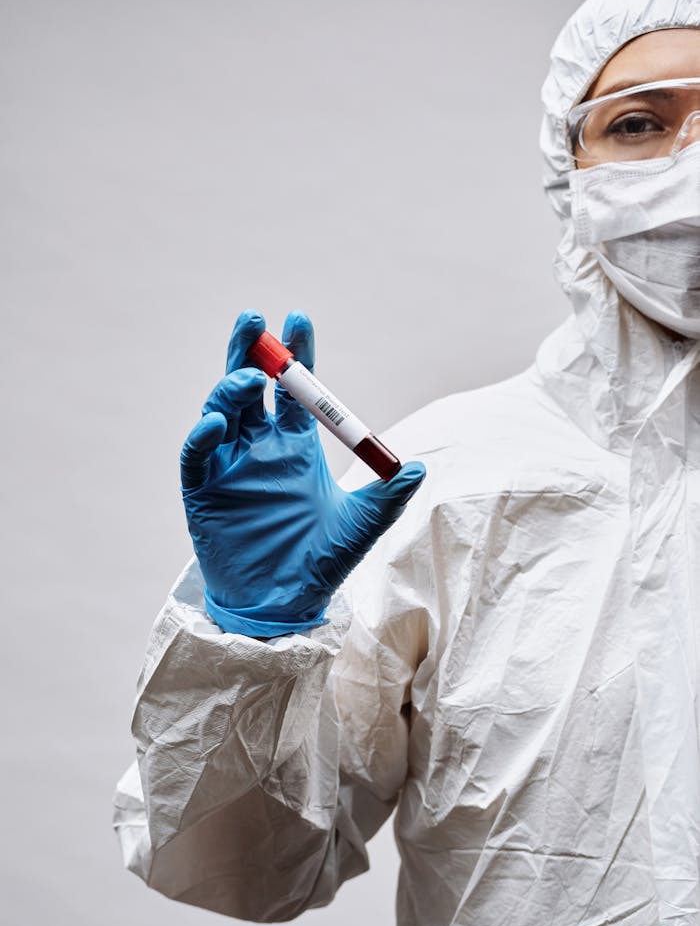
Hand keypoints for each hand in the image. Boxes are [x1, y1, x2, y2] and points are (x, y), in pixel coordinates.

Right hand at [180, 310, 425, 636]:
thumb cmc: (320, 564)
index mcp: (295, 446)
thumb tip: (419, 467)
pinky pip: (196, 455)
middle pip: (249, 387)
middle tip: (255, 321)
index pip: (295, 391)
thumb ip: (386, 497)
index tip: (299, 320)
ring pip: (221, 412)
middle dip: (250, 352)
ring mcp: (229, 467)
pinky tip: (215, 424)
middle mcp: (259, 448)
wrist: (282, 605)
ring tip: (248, 380)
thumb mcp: (360, 527)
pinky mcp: (202, 491)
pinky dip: (202, 436)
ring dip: (230, 390)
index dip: (298, 355)